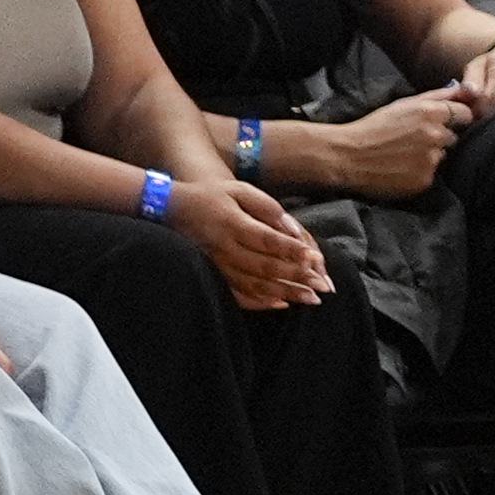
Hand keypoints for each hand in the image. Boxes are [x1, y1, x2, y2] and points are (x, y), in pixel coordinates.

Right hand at [168, 174, 328, 309]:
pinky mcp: (212, 275)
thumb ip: (269, 207)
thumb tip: (293, 228)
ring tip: (311, 299)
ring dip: (284, 293)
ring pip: (253, 284)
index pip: (267, 240)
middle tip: (323, 287)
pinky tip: (281, 304)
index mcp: (233, 224)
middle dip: (296, 278)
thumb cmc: (213, 196)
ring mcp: (216, 265)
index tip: (317, 259)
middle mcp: (224, 248)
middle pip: (264, 267)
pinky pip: (235, 294)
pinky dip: (259, 302)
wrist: (171, 209)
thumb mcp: (240, 190)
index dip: (293, 251)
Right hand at [328, 88, 475, 198]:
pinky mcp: (425, 180)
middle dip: (441, 138)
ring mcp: (432, 159)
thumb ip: (438, 96)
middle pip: (455, 137)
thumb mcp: (404, 104)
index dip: (456, 118)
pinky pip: (433, 175)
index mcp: (432, 112)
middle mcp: (436, 135)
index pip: (466, 114)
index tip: (444, 122)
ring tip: (406, 155)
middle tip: (415, 141)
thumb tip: (464, 89)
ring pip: (444, 157)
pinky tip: (403, 169)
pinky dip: (422, 173)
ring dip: (431, 156)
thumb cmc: (374, 127)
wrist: (347, 157)